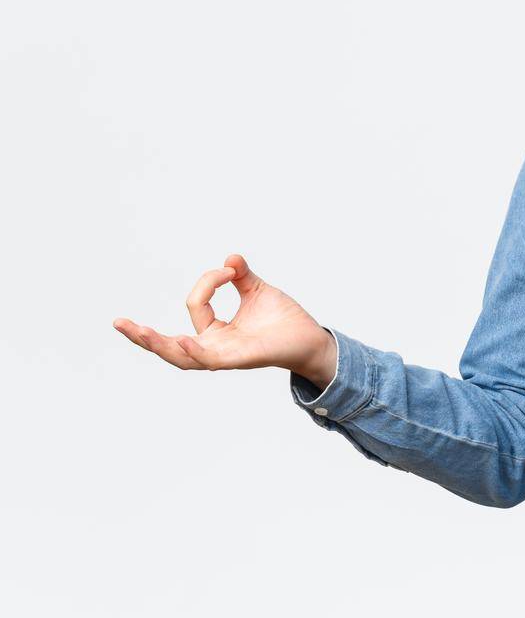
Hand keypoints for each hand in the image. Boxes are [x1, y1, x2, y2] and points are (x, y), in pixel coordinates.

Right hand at [112, 253, 336, 385]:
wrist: (312, 338)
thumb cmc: (285, 320)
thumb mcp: (258, 292)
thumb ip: (240, 277)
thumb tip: (230, 258)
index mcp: (216, 333)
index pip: (195, 306)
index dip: (208, 281)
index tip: (231, 269)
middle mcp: (215, 348)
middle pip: (170, 347)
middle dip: (143, 336)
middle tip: (118, 322)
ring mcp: (226, 357)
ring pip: (183, 358)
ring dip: (159, 345)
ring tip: (138, 331)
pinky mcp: (241, 360)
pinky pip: (211, 360)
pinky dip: (196, 351)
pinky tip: (185, 341)